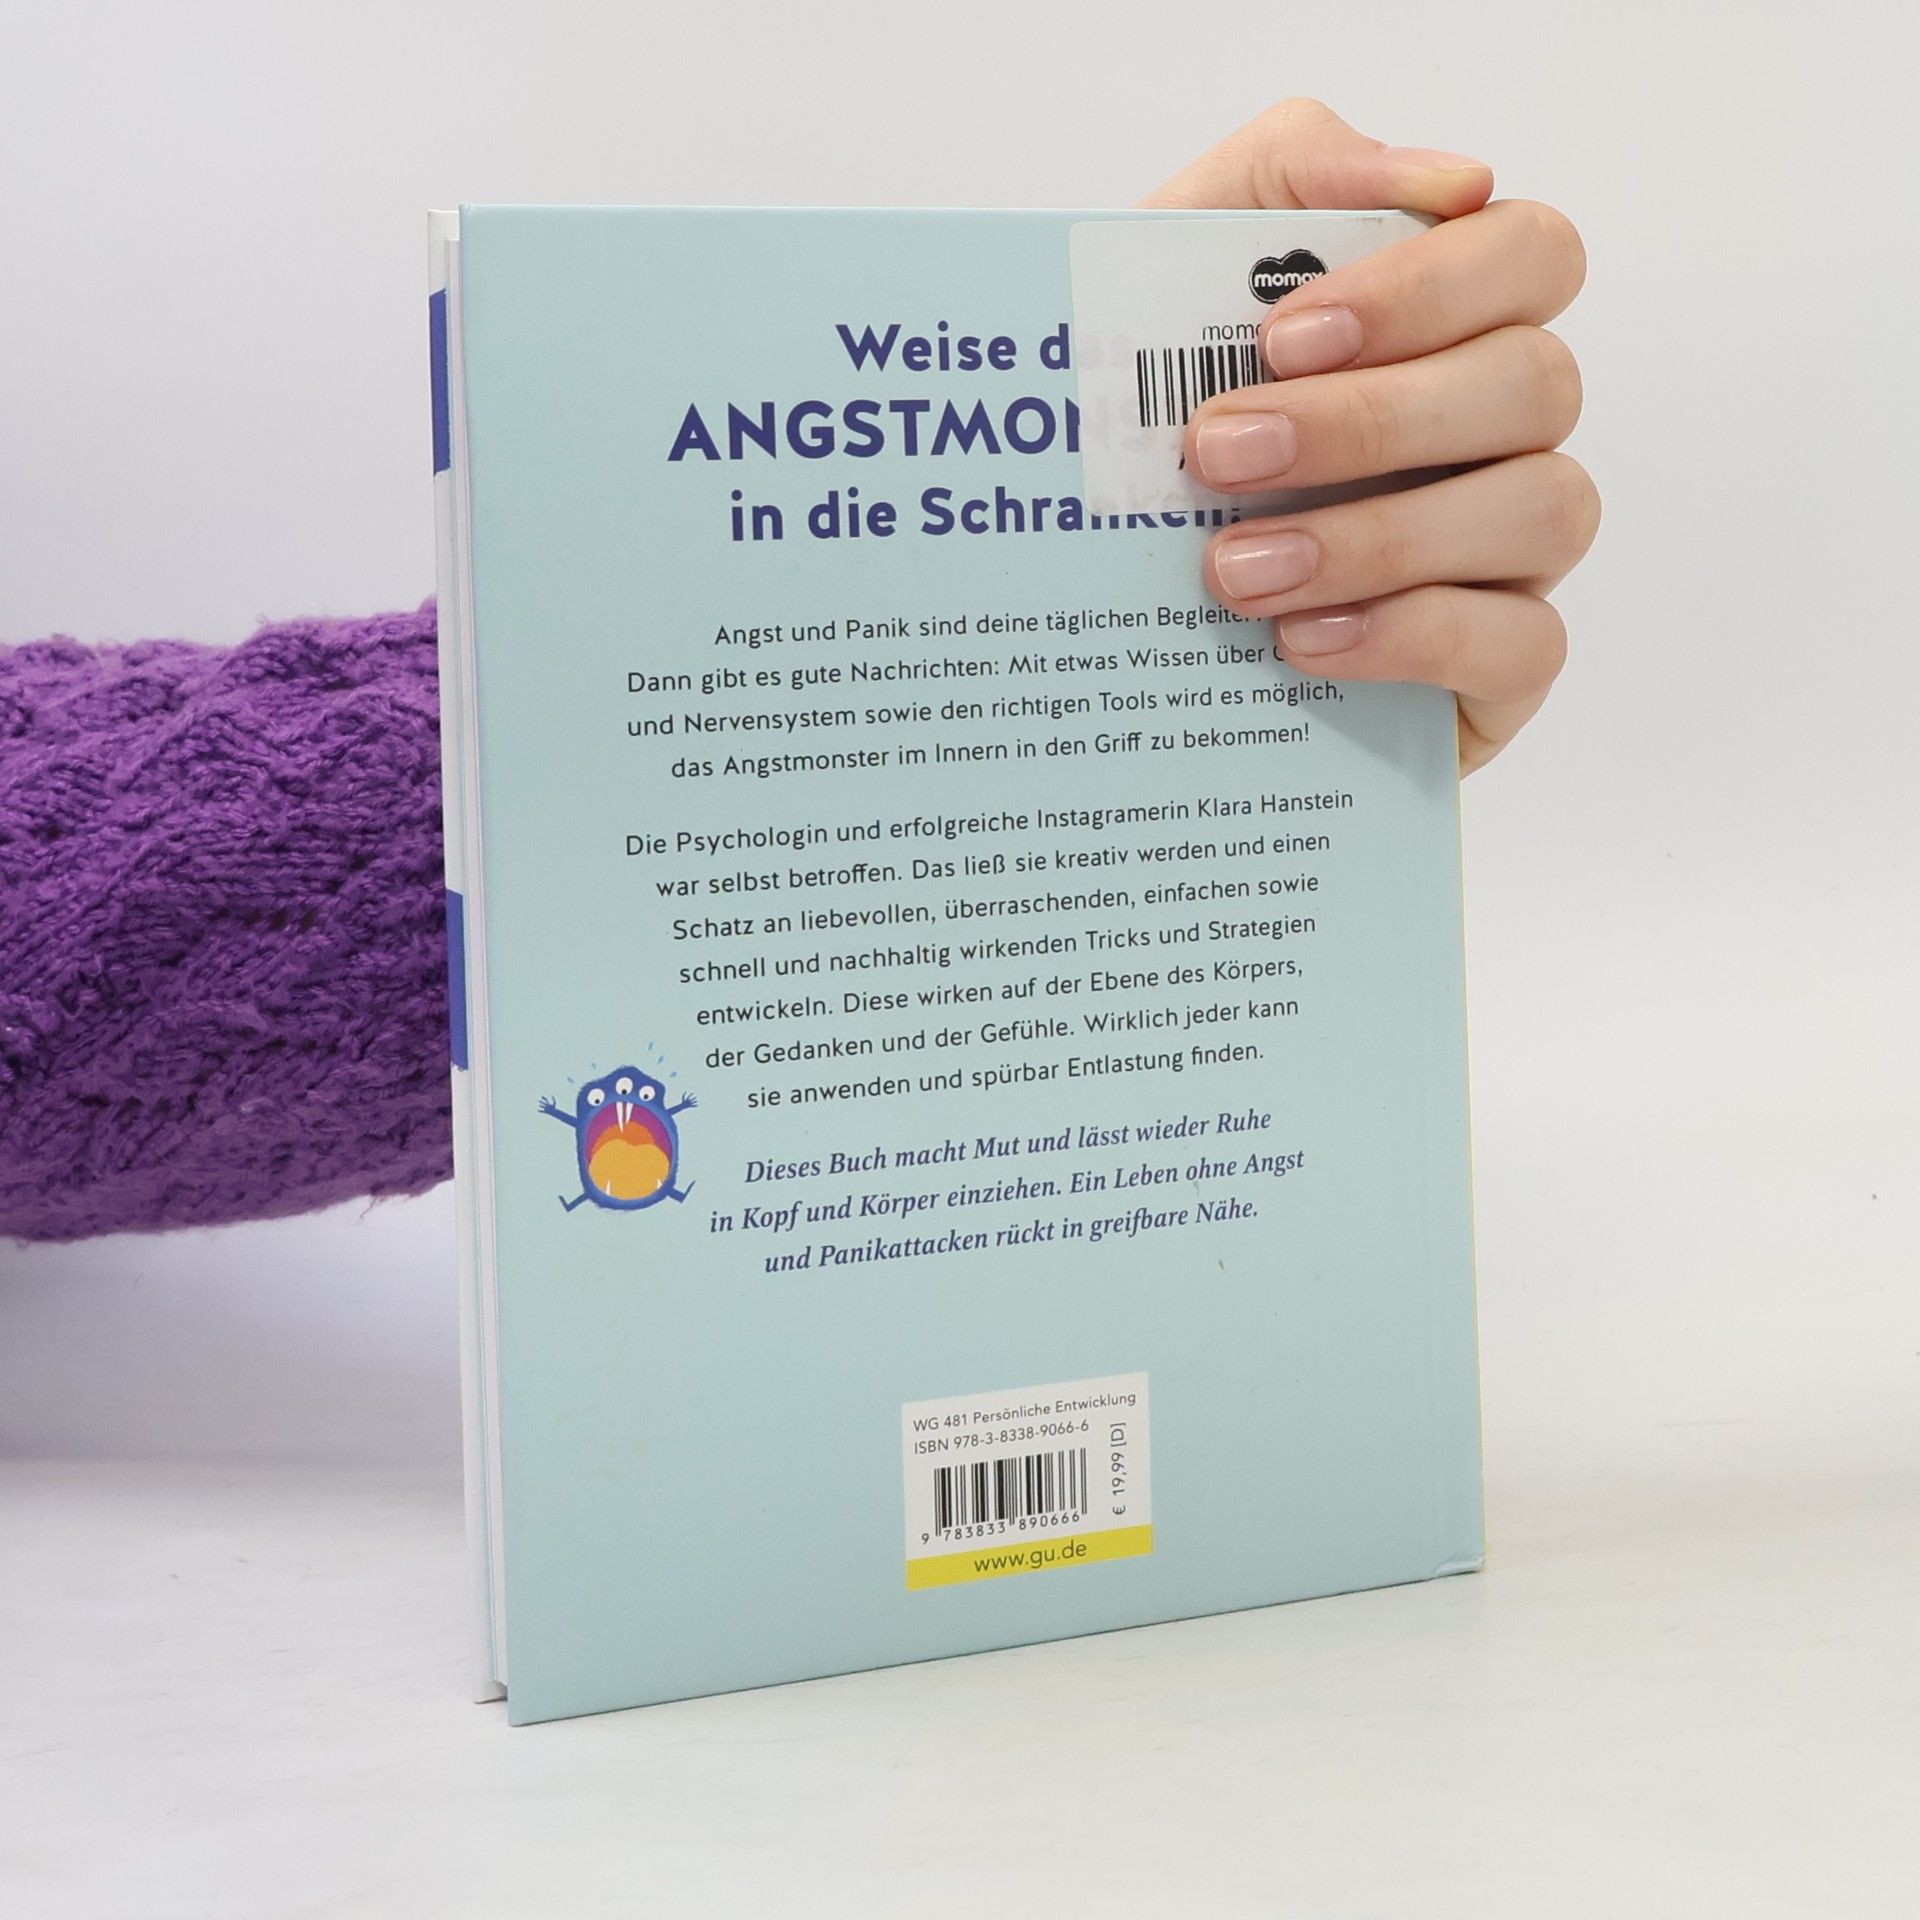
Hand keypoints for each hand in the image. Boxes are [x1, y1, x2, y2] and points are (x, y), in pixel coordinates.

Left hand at [1143, 100, 1596, 771]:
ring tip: (1236, 570)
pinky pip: (1522, 641)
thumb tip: (1452, 178)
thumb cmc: (1165, 425)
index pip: (1530, 256)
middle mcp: (1510, 430)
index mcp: (1459, 322)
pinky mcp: (1505, 665)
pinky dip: (1409, 635)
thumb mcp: (1179, 271)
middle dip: (1368, 420)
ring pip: (1544, 508)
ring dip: (1379, 537)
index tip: (1280, 337)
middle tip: (1216, 455)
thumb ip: (1290, 175)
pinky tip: (1301, 641)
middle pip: (1534, 384)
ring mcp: (1519, 550)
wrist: (1108, 602)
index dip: (1426, 287)